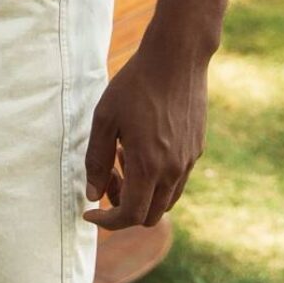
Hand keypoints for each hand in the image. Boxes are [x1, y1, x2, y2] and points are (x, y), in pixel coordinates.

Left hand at [84, 40, 208, 229]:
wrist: (175, 61)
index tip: (88, 212)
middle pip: (149, 215)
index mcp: (148, 165)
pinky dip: (154, 178)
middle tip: (105, 180)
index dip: (107, 221)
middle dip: (123, 207)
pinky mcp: (195, 150)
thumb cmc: (133, 86)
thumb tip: (92, 195)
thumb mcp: (104, 118)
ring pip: (164, 200)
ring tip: (119, 157)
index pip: (130, 214)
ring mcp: (188, 162)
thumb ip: (97, 160)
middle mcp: (173, 171)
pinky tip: (137, 147)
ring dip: (139, 192)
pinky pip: (176, 181)